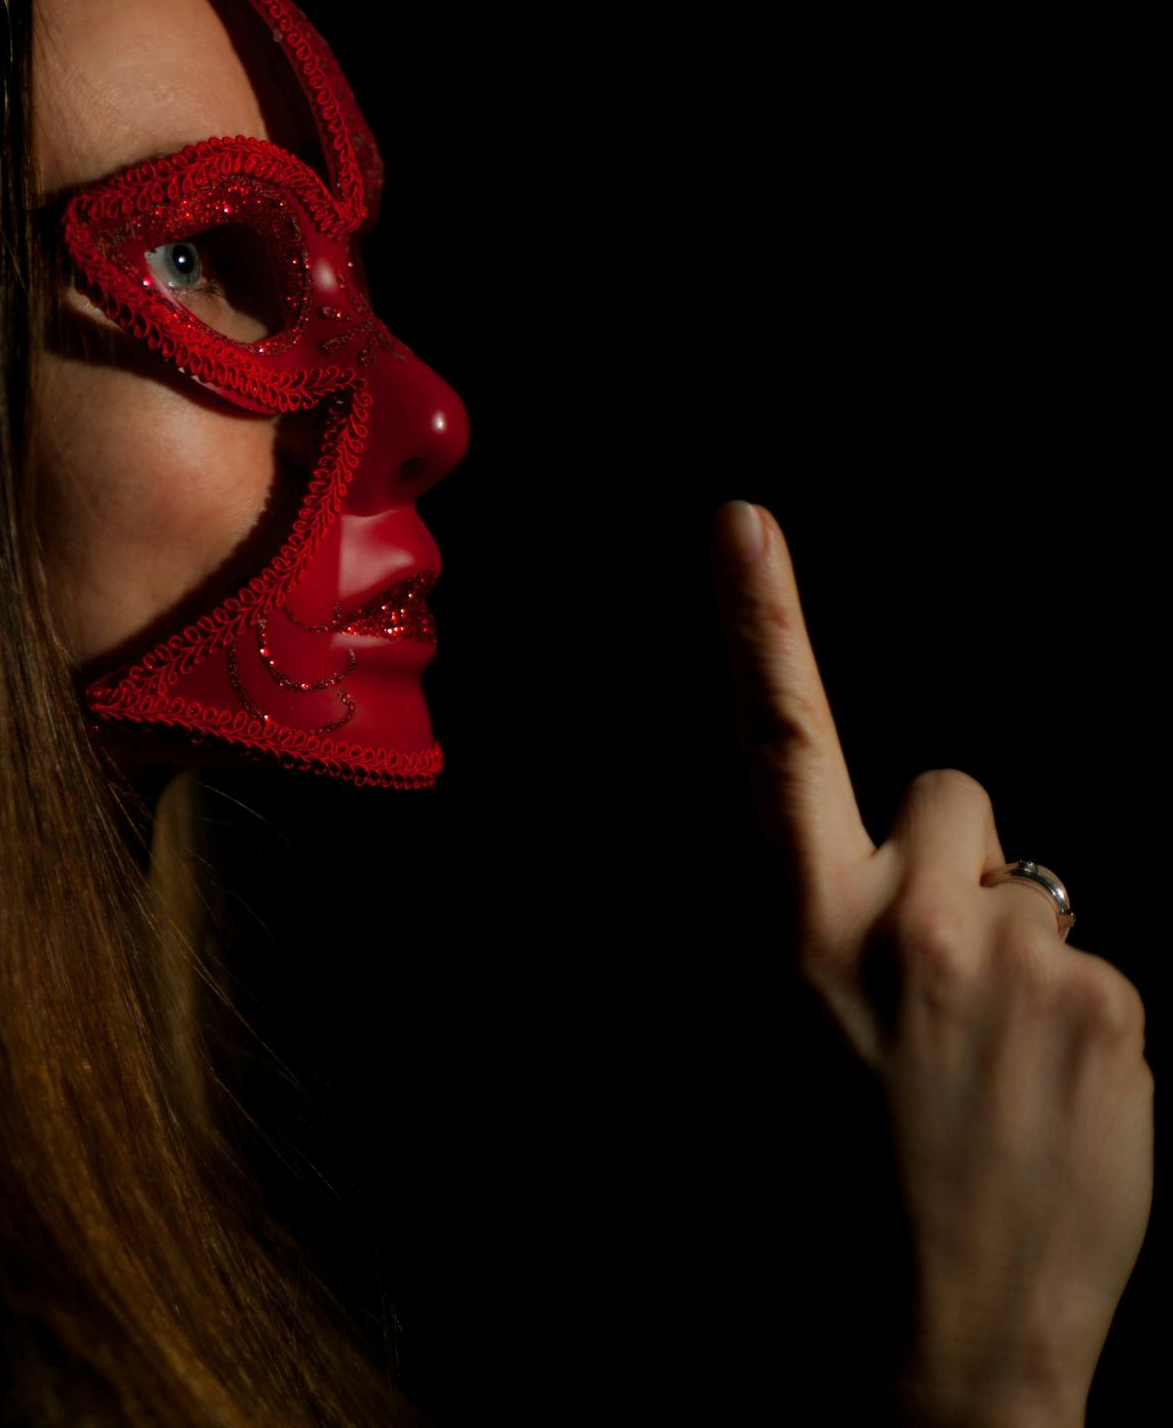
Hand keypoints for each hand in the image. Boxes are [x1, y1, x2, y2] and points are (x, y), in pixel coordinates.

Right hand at [710, 501, 1152, 1425]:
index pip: (779, 741)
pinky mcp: (1123, 1017)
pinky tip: (1038, 1108)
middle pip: (953, 792)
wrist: (940, 1355)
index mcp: (803, 931)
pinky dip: (1074, 1022)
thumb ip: (813, 935)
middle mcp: (920, 927)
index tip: (740, 520)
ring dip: (1012, 950)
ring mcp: (1034, 969)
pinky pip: (1098, 970)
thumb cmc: (818, 1210)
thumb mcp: (765, 1049)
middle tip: (922, 967)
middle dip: (947, 850)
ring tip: (981, 1070)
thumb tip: (859, 880)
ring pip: (1032, 892)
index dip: (757, 621)